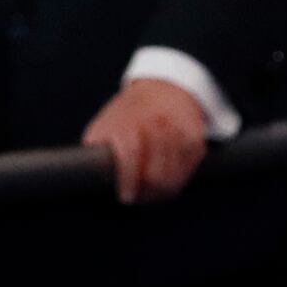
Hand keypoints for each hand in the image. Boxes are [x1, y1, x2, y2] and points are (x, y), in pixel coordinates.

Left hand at [82, 77, 209, 203]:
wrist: (163, 89)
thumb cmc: (127, 115)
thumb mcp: (104, 125)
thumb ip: (96, 150)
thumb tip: (90, 180)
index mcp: (130, 120)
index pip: (130, 152)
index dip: (128, 179)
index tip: (126, 196)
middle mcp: (157, 123)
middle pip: (156, 174)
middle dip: (147, 193)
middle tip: (138, 197)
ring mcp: (179, 132)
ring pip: (174, 177)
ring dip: (162, 191)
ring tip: (151, 192)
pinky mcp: (195, 141)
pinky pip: (188, 172)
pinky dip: (177, 181)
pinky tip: (166, 179)